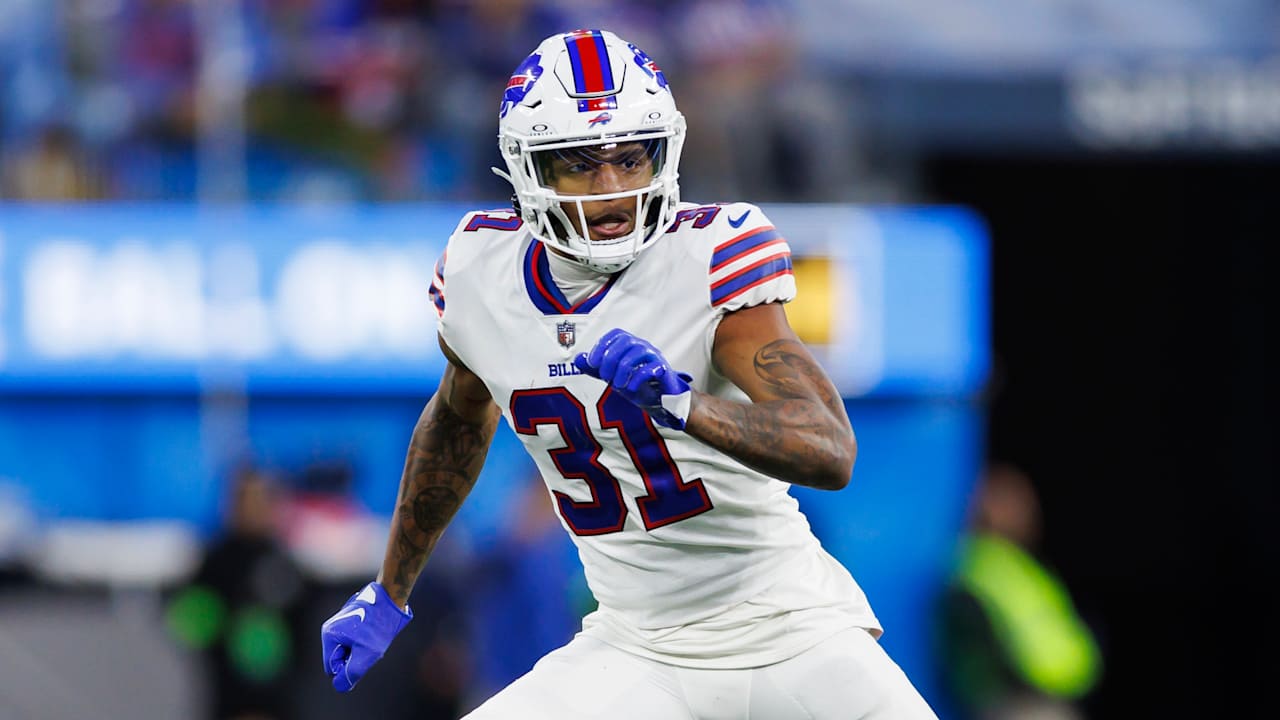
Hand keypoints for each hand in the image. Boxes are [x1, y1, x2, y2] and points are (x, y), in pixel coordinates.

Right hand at [321, 581, 412, 692]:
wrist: (391, 598)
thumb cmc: (379, 626)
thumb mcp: (366, 654)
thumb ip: (351, 673)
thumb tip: (340, 685)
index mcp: (329, 635)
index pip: (332, 668)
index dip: (348, 668)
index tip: (363, 655)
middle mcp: (331, 628)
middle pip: (340, 658)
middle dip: (355, 657)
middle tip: (370, 646)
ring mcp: (341, 622)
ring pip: (349, 649)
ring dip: (361, 649)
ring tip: (373, 637)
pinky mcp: (352, 619)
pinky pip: (355, 639)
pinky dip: (365, 640)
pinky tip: (375, 632)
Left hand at [573, 328, 692, 429]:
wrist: (657, 400)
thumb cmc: (634, 383)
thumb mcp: (610, 377)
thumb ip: (594, 369)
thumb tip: (578, 359)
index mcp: (629, 344)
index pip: (615, 334)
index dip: (601, 346)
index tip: (593, 362)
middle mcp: (642, 346)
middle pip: (625, 341)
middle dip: (610, 358)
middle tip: (604, 376)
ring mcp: (654, 356)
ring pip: (638, 352)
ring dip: (623, 370)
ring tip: (617, 385)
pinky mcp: (663, 369)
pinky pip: (651, 367)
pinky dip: (637, 378)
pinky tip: (631, 388)